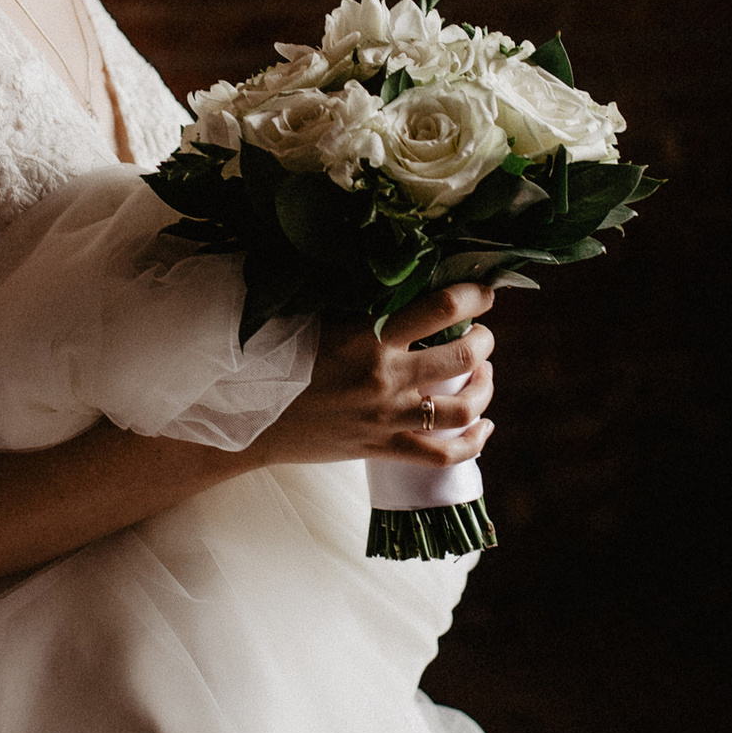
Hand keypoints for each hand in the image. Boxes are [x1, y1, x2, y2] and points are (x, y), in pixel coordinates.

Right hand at [250, 284, 496, 469]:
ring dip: (485, 387)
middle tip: (482, 334)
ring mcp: (387, 419)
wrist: (246, 420)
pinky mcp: (383, 449)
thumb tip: (397, 277)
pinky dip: (473, 442)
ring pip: (463, 408)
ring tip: (483, 373)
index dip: (474, 297)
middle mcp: (385, 379)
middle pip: (464, 357)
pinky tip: (484, 426)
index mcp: (369, 338)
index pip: (440, 309)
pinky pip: (443, 455)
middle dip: (485, 340)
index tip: (485, 293)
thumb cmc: (275, 360)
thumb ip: (359, 304)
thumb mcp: (315, 320)